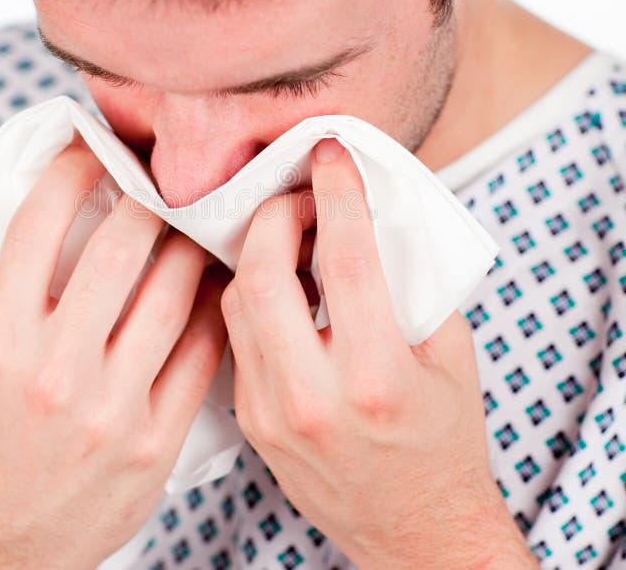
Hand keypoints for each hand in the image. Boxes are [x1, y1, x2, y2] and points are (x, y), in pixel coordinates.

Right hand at [0, 138, 228, 569]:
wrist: (13, 538)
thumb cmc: (2, 434)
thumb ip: (34, 291)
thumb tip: (90, 211)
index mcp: (0, 340)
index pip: (36, 225)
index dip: (73, 169)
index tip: (97, 148)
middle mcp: (53, 369)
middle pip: (120, 245)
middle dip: (150, 197)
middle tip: (165, 180)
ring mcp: (110, 406)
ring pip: (174, 289)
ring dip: (194, 243)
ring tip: (200, 224)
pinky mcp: (156, 439)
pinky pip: (204, 347)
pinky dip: (217, 303)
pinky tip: (220, 282)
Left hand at [220, 138, 535, 569]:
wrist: (414, 528)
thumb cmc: (443, 440)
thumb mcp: (450, 353)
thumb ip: (410, 282)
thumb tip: (368, 212)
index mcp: (376, 378)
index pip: (346, 260)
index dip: (337, 194)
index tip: (332, 156)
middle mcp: (313, 398)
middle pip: (263, 274)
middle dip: (275, 216)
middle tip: (299, 198)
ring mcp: (270, 414)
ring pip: (235, 301)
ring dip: (257, 253)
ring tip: (288, 237)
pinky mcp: (250, 421)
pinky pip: (233, 336)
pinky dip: (250, 295)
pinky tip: (276, 283)